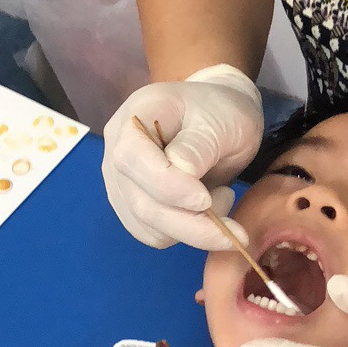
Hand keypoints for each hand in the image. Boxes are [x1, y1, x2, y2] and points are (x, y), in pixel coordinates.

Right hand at [102, 65, 262, 248]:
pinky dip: (185, 234)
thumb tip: (183, 171)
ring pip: (148, 226)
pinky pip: (153, 234)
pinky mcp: (132, 207)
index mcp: (134, 118)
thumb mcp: (221, 119)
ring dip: (192, 229)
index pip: (131, 158)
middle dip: (190, 222)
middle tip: (232, 219)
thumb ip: (199, 145)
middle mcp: (115, 151)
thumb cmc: (220, 112)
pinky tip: (206, 212)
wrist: (219, 120)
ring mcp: (120, 182)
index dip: (166, 185)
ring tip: (222, 198)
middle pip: (140, 202)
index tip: (205, 199)